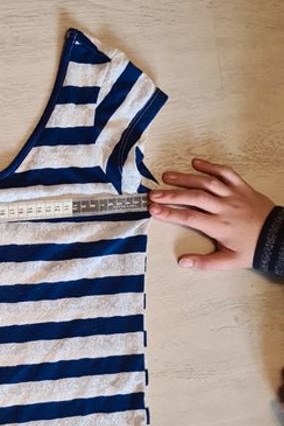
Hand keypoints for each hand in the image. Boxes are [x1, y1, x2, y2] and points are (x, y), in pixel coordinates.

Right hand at [148, 158, 274, 270]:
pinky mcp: (242, 187)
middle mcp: (224, 208)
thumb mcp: (229, 261)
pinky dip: (210, 166)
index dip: (170, 213)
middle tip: (153, 194)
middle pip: (194, 198)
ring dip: (185, 178)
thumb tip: (182, 261)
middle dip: (171, 195)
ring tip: (167, 176)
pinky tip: (196, 162)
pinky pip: (226, 172)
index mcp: (219, 226)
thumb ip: (205, 262)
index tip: (153, 209)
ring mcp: (233, 195)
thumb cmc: (252, 248)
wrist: (278, 237)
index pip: (189, 218)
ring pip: (206, 182)